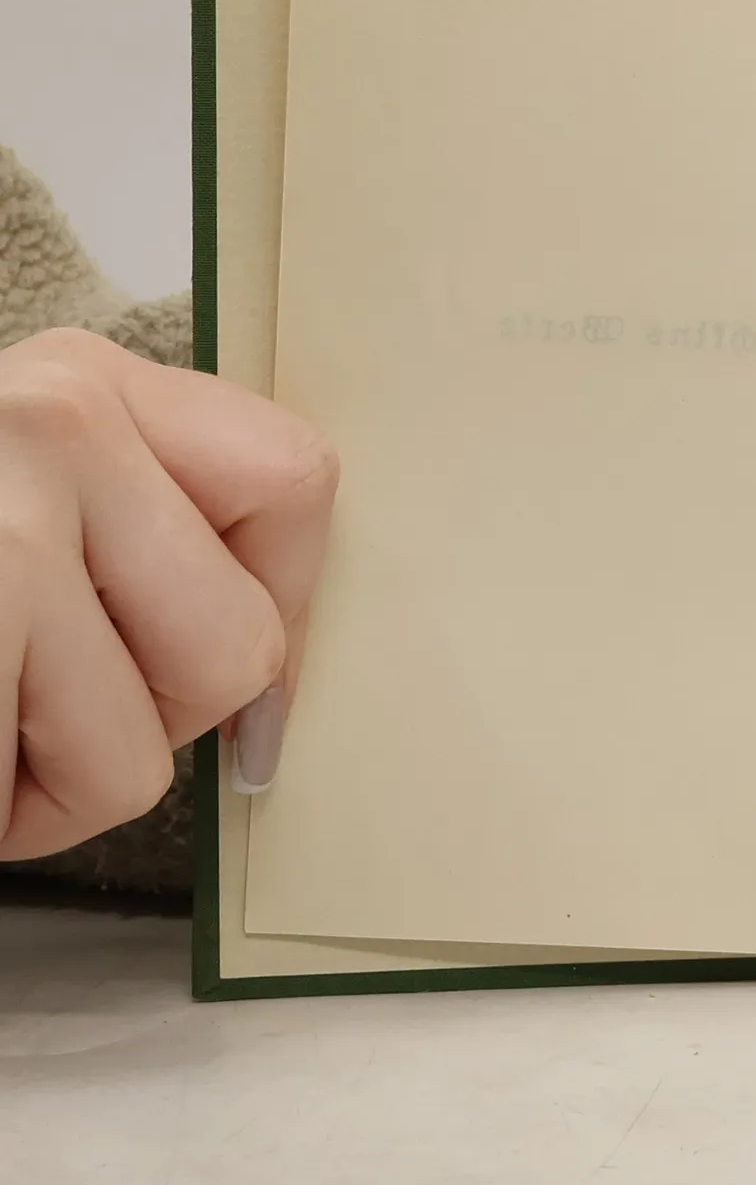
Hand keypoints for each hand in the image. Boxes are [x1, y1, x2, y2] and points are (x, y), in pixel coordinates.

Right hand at [0, 328, 336, 858]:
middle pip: (238, 646)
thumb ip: (143, 536)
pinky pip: (36, 801)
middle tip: (30, 705)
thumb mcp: (19, 488)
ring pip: (141, 757)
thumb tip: (276, 693)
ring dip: (43, 788)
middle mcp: (47, 426)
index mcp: (80, 382)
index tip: (247, 683)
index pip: (298, 483)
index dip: (288, 605)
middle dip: (149, 723)